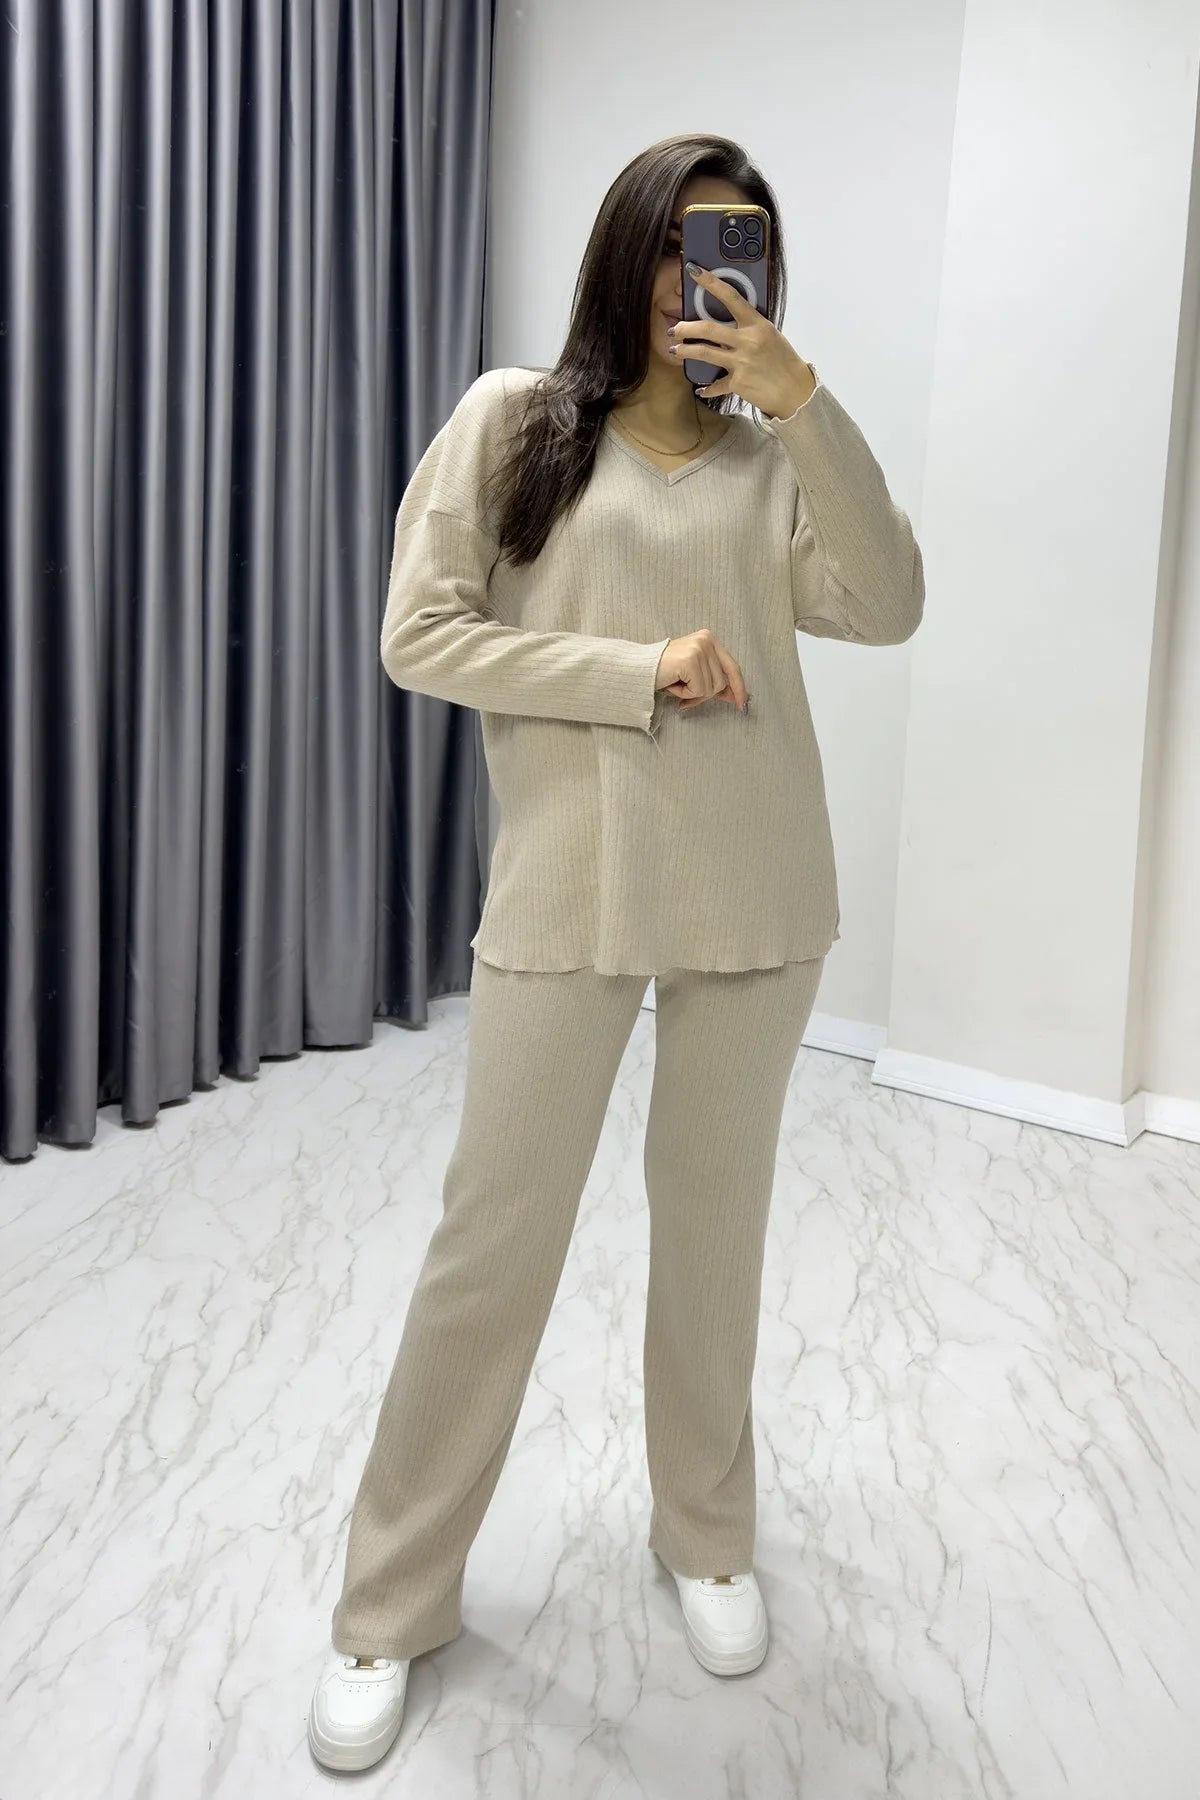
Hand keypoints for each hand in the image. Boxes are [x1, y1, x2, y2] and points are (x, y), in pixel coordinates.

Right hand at [655, 629, 748, 712]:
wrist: (637, 668)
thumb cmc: (665, 672)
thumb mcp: (695, 675)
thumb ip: (715, 683)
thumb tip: (737, 698)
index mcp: (710, 639)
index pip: (733, 667)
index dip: (739, 688)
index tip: (743, 705)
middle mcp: (707, 640)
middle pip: (721, 683)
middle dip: (704, 694)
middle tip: (684, 691)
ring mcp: (699, 649)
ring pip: (710, 689)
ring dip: (692, 694)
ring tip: (676, 684)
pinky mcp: (691, 660)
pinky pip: (699, 690)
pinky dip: (685, 694)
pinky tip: (673, 684)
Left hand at [670, 263, 816, 417]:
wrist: (795, 391)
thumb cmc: (784, 362)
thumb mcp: (770, 336)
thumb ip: (750, 328)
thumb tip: (729, 323)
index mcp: (757, 324)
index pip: (731, 297)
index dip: (711, 282)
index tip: (695, 271)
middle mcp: (747, 341)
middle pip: (708, 328)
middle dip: (686, 328)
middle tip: (675, 329)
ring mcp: (741, 362)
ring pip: (704, 353)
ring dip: (685, 351)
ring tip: (676, 350)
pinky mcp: (738, 383)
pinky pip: (715, 385)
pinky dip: (707, 388)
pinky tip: (701, 389)